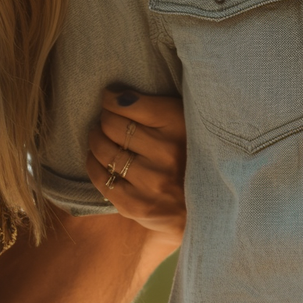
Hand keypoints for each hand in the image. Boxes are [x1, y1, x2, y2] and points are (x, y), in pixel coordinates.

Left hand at [85, 87, 185, 252]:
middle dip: (104, 119)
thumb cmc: (190, 153)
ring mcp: (152, 181)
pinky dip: (94, 164)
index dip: (111, 99)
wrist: (208, 206)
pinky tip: (101, 160)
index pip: (125, 103)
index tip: (111, 99)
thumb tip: (113, 96)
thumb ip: (154, 105)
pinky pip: (101, 178)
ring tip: (102, 138)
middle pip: (111, 125)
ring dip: (96, 140)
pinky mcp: (137, 205)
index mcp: (179, 124)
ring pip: (104, 150)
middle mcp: (167, 152)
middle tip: (107, 121)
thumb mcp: (184, 120)